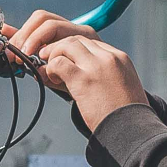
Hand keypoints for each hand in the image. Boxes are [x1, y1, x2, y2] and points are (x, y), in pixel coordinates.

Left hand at [10, 11, 146, 131]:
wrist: (132, 131)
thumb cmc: (120, 115)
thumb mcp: (114, 86)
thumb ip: (92, 73)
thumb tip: (60, 68)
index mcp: (116, 56)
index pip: (83, 37)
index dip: (60, 42)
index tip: (48, 51)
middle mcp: (108, 55)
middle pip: (71, 35)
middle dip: (47, 42)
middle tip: (33, 53)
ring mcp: (97, 65)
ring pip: (63, 43)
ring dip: (48, 55)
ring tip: (46, 69)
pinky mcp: (85, 79)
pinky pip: (57, 63)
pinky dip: (49, 69)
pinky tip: (49, 77)